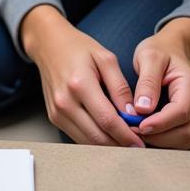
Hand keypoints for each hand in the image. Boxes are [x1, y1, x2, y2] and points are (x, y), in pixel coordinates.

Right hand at [21, 6, 143, 146]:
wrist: (48, 45)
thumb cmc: (78, 48)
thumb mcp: (106, 59)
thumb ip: (120, 87)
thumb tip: (133, 114)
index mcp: (79, 84)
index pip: (107, 120)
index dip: (127, 135)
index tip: (141, 143)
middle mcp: (64, 101)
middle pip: (97, 136)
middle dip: (120, 145)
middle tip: (137, 145)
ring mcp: (57, 111)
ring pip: (87, 142)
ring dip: (108, 145)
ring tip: (124, 140)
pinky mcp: (54, 117)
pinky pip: (78, 137)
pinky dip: (95, 139)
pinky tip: (108, 133)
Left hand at [130, 18, 189, 148]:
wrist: (172, 51)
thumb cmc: (159, 52)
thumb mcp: (148, 57)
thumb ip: (147, 82)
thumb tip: (143, 108)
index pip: (181, 112)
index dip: (160, 123)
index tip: (138, 127)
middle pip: (187, 131)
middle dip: (159, 137)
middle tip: (132, 132)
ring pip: (188, 140)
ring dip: (162, 142)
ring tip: (137, 134)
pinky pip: (184, 139)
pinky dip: (166, 141)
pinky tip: (147, 134)